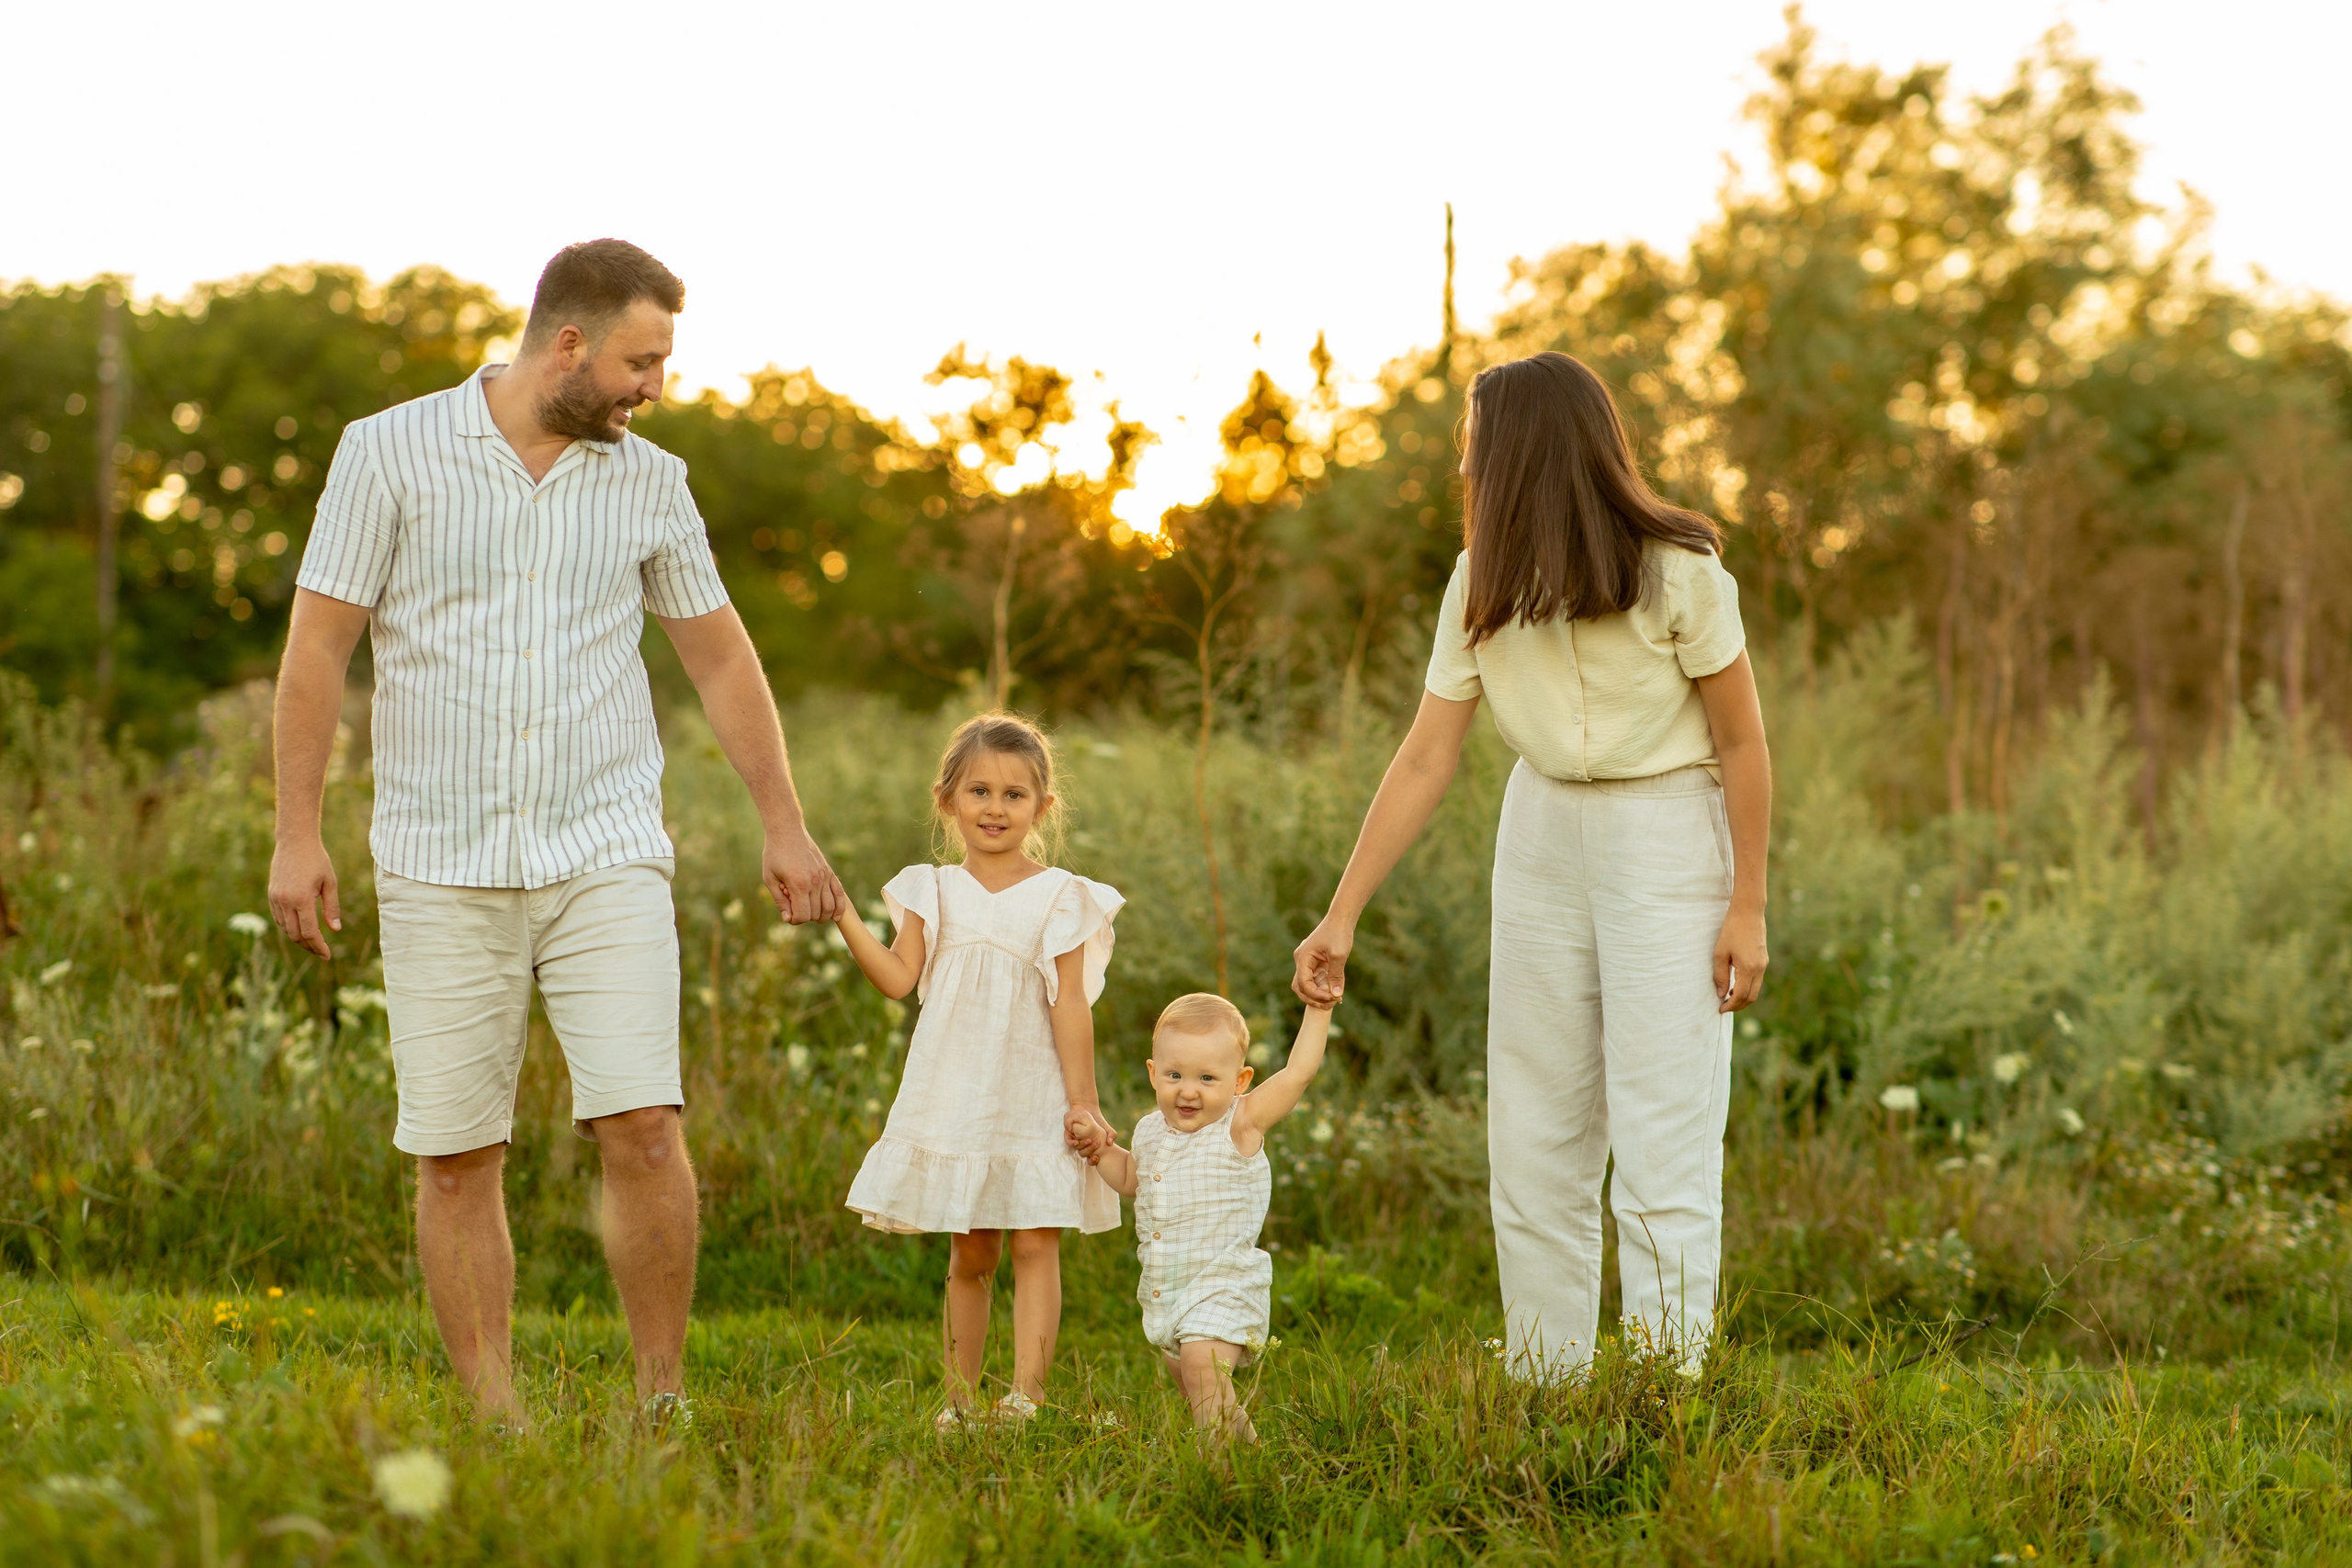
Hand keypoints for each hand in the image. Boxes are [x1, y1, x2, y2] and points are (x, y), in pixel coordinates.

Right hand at [267, 837, 342, 958]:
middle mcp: (285, 901)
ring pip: (285, 929)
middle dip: (309, 946)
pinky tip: (300, 928)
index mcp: (302, 899)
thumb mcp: (330, 883)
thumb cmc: (317, 860)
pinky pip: (279, 919)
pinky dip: (289, 927)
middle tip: (321, 951)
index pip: (310, 932)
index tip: (327, 956)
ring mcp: (275, 899)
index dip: (318, 947)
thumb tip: (335, 930)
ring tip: (313, 942)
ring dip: (298, 938)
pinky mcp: (271, 895)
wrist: (294, 841)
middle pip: (296, 935)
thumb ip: (332, 907)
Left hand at [764, 822, 844, 924]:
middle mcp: (815, 882)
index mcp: (798, 885)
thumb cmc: (775, 854)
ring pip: (830, 907)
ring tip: (812, 914)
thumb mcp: (770, 878)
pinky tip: (836, 916)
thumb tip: (788, 919)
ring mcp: (824, 876)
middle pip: (816, 913)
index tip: (788, 915)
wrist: (787, 831)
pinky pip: (839, 893)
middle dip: (806, 917)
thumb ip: (780, 900)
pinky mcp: (829, 872)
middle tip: (796, 907)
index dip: (795, 920)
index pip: (802, 915)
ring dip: (822, 916)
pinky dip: (839, 907)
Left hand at [1064, 1104, 1115, 1157]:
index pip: (1091, 1160)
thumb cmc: (1098, 1121)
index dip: (1093, 1161)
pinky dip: (1072, 1143)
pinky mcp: (1069, 1135)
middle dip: (1089, 1151)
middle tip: (1096, 1143)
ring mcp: (1076, 1142)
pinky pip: (1069, 1142)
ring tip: (1089, 1140)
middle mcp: (1084, 1147)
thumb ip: (1111, 1135)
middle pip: (1084, 1155)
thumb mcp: (1106, 1128)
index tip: (1096, 1157)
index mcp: (1092, 1148)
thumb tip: (1110, 1143)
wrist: (1087, 1109)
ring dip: (1082, 1146)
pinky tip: (1076, 1141)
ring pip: (1077, 1149)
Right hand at [1291, 915, 1352, 1006]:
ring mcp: (1307, 963)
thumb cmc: (1339, 933)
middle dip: (1314, 998)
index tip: (1331, 998)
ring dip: (1318, 995)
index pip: (1303, 983)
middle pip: (1300, 988)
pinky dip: (1323, 988)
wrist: (1341, 919)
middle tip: (1331, 1004)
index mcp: (1303, 958)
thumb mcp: (1339, 955)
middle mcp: (1301, 961)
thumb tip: (1336, 995)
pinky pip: (1315, 980)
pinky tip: (1336, 992)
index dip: (1315, 994)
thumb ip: (1336, 975)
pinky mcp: (1315, 964)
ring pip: (1307, 986)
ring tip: (1334, 1000)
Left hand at [1713, 907, 1767, 1011]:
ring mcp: (1764, 964)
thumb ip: (1720, 976)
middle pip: (1752, 997)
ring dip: (1744, 997)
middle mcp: (1759, 968)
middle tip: (1724, 1007)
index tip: (1720, 1009)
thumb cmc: (1731, 930)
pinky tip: (1736, 984)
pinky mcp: (1764, 959)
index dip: (1731, 1006)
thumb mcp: (1720, 953)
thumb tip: (1721, 994)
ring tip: (1728, 997)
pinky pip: (1757, 980)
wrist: (1749, 912)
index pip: (1741, 996)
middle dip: (1738, 1005)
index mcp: (1748, 968)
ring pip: (1756, 989)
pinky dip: (1748, 987)